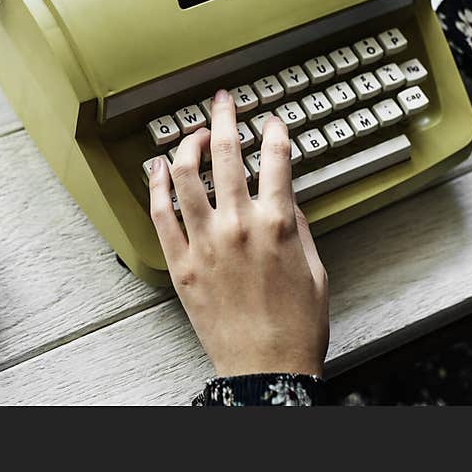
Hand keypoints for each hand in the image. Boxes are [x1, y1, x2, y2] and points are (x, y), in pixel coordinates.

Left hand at [148, 89, 328, 376]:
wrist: (266, 369)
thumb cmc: (295, 326)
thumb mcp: (315, 267)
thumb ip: (296, 224)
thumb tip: (282, 193)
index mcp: (278, 223)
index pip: (276, 158)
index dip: (274, 131)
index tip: (271, 121)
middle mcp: (239, 225)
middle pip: (226, 153)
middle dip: (225, 117)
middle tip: (224, 102)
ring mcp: (205, 242)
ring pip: (187, 175)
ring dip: (188, 144)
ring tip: (192, 133)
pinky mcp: (180, 263)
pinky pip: (160, 213)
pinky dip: (157, 184)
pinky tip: (158, 168)